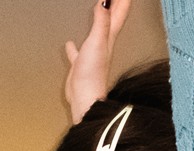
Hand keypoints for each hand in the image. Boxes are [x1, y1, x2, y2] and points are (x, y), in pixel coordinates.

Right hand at [63, 0, 133, 123]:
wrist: (84, 98)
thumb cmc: (92, 74)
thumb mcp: (97, 41)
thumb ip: (101, 21)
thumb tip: (105, 1)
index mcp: (109, 36)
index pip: (120, 12)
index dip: (123, 0)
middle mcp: (104, 43)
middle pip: (111, 18)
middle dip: (114, 4)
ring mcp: (93, 53)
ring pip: (97, 31)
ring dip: (97, 20)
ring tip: (95, 10)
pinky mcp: (81, 64)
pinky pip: (78, 51)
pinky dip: (74, 46)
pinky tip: (70, 42)